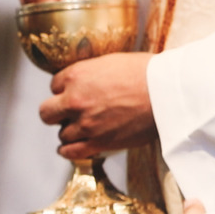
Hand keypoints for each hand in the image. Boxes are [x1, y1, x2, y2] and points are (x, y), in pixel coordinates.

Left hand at [39, 53, 156, 159]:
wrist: (167, 93)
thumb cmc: (146, 72)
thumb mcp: (110, 62)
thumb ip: (90, 73)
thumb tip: (84, 79)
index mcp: (76, 76)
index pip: (54, 85)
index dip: (64, 90)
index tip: (75, 93)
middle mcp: (75, 100)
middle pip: (47, 112)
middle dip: (56, 112)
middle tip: (68, 113)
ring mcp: (85, 123)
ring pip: (61, 134)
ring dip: (69, 131)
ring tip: (82, 129)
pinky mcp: (98, 142)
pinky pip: (70, 152)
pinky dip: (68, 150)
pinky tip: (72, 146)